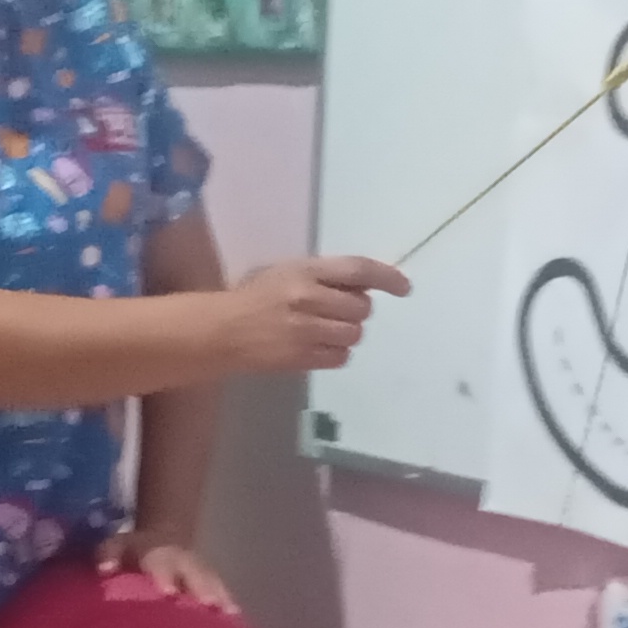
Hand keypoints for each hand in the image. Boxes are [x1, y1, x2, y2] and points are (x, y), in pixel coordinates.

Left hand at [99, 527, 237, 609]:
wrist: (162, 541)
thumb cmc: (131, 553)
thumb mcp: (114, 546)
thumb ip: (108, 555)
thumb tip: (104, 569)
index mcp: (155, 551)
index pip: (158, 560)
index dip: (164, 573)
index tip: (167, 591)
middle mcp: (182, 560)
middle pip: (193, 570)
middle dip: (200, 585)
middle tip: (207, 603)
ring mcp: (199, 570)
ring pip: (211, 580)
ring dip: (220, 596)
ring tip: (227, 614)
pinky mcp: (211, 583)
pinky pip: (222, 591)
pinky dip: (228, 604)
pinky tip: (235, 620)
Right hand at [215, 255, 410, 374]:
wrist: (222, 331)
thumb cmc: (255, 297)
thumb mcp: (286, 273)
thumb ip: (324, 276)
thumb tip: (365, 287)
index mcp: (305, 271)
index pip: (358, 270)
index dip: (387, 277)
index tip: (404, 288)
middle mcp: (308, 298)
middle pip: (361, 308)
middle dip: (356, 311)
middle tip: (335, 311)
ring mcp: (305, 330)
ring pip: (353, 334)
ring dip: (346, 333)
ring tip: (323, 330)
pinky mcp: (301, 358)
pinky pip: (340, 357)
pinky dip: (335, 353)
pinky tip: (317, 347)